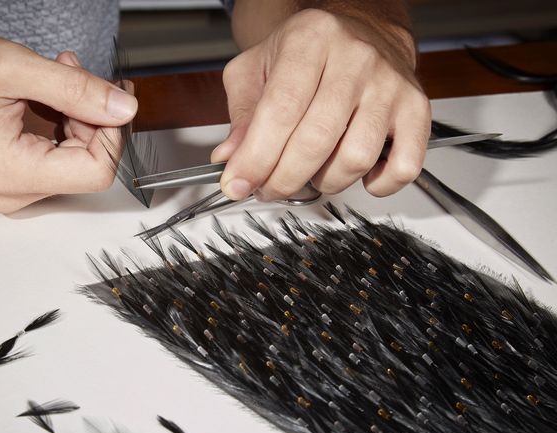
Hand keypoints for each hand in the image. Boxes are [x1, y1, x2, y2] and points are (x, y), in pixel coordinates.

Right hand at [0, 31, 136, 212]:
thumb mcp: (13, 69)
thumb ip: (77, 90)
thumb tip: (123, 110)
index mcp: (14, 174)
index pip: (96, 171)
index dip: (110, 132)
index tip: (103, 97)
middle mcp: (14, 193)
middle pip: (88, 165)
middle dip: (92, 117)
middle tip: (73, 74)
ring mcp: (13, 189)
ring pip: (75, 159)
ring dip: (77, 115)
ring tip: (54, 78)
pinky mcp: (11, 178)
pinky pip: (56, 156)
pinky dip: (62, 123)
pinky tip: (46, 96)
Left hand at [212, 9, 430, 200]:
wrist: (362, 29)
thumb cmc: (306, 52)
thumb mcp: (257, 68)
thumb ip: (241, 114)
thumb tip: (231, 159)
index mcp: (310, 40)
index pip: (280, 111)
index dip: (255, 158)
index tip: (238, 184)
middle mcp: (356, 59)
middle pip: (315, 142)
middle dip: (282, 179)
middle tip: (267, 187)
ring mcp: (390, 85)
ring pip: (355, 159)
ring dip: (324, 183)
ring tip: (309, 174)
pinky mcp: (417, 109)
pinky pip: (404, 167)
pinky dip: (377, 186)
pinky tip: (353, 174)